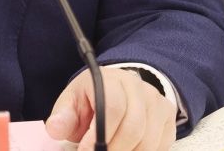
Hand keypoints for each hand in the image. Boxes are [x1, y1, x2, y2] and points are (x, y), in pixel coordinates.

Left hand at [45, 67, 175, 150]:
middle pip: (134, 127)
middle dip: (114, 150)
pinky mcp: (168, 117)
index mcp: (110, 80)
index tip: (86, 150)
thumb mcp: (72, 101)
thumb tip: (55, 128)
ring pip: (149, 141)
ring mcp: (156, 101)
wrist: (117, 88)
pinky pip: (160, 145)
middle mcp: (138, 87)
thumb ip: (63, 116)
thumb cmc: (91, 98)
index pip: (112, 107)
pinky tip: (127, 150)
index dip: (99, 135)